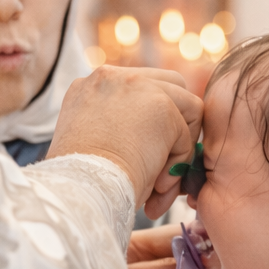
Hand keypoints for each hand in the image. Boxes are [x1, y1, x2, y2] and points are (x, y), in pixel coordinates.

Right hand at [49, 66, 201, 216]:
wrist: (81, 190)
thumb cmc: (83, 183)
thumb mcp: (93, 146)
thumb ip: (117, 129)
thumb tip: (149, 140)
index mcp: (89, 88)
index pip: (137, 91)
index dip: (151, 124)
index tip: (145, 156)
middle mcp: (110, 78)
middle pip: (167, 87)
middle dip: (175, 127)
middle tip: (165, 165)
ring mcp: (137, 85)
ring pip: (185, 108)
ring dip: (179, 147)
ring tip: (160, 183)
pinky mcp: (161, 105)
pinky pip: (187, 135)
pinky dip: (179, 163)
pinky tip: (157, 185)